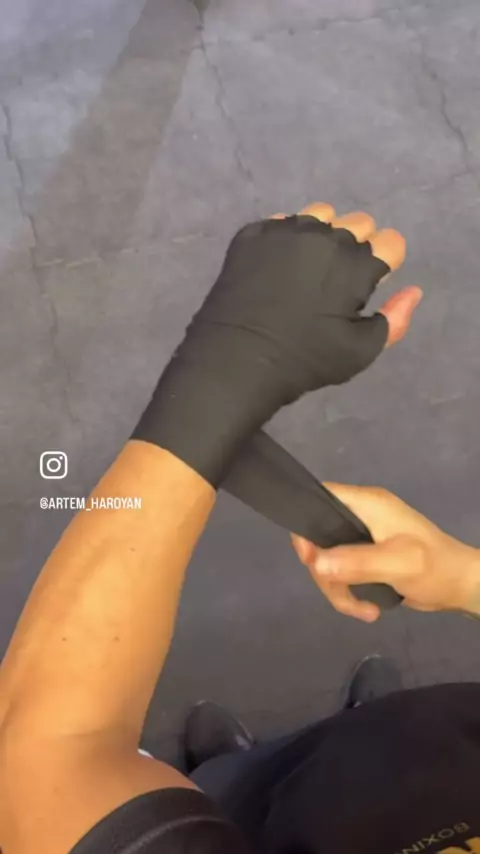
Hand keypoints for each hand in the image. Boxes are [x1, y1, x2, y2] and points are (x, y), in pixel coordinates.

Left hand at [133, 202, 421, 486]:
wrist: (235, 359)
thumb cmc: (303, 360)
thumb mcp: (359, 352)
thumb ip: (394, 319)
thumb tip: (412, 290)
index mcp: (355, 262)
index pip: (390, 241)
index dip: (384, 263)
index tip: (367, 285)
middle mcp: (324, 235)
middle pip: (356, 225)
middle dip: (354, 248)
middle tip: (334, 283)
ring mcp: (284, 230)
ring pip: (317, 217)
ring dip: (320, 237)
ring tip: (305, 269)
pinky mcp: (251, 234)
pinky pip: (279, 225)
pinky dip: (283, 241)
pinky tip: (274, 268)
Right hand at [292, 483, 479, 621]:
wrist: (461, 587)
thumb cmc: (435, 567)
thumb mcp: (398, 563)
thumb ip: (357, 562)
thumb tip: (316, 565)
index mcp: (367, 504)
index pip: (320, 498)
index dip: (306, 526)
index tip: (311, 560)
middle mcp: (360, 516)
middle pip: (319, 538)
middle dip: (326, 573)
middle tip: (343, 596)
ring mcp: (362, 538)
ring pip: (328, 561)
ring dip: (339, 590)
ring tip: (364, 610)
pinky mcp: (366, 558)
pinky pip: (341, 573)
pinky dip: (348, 593)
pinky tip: (368, 608)